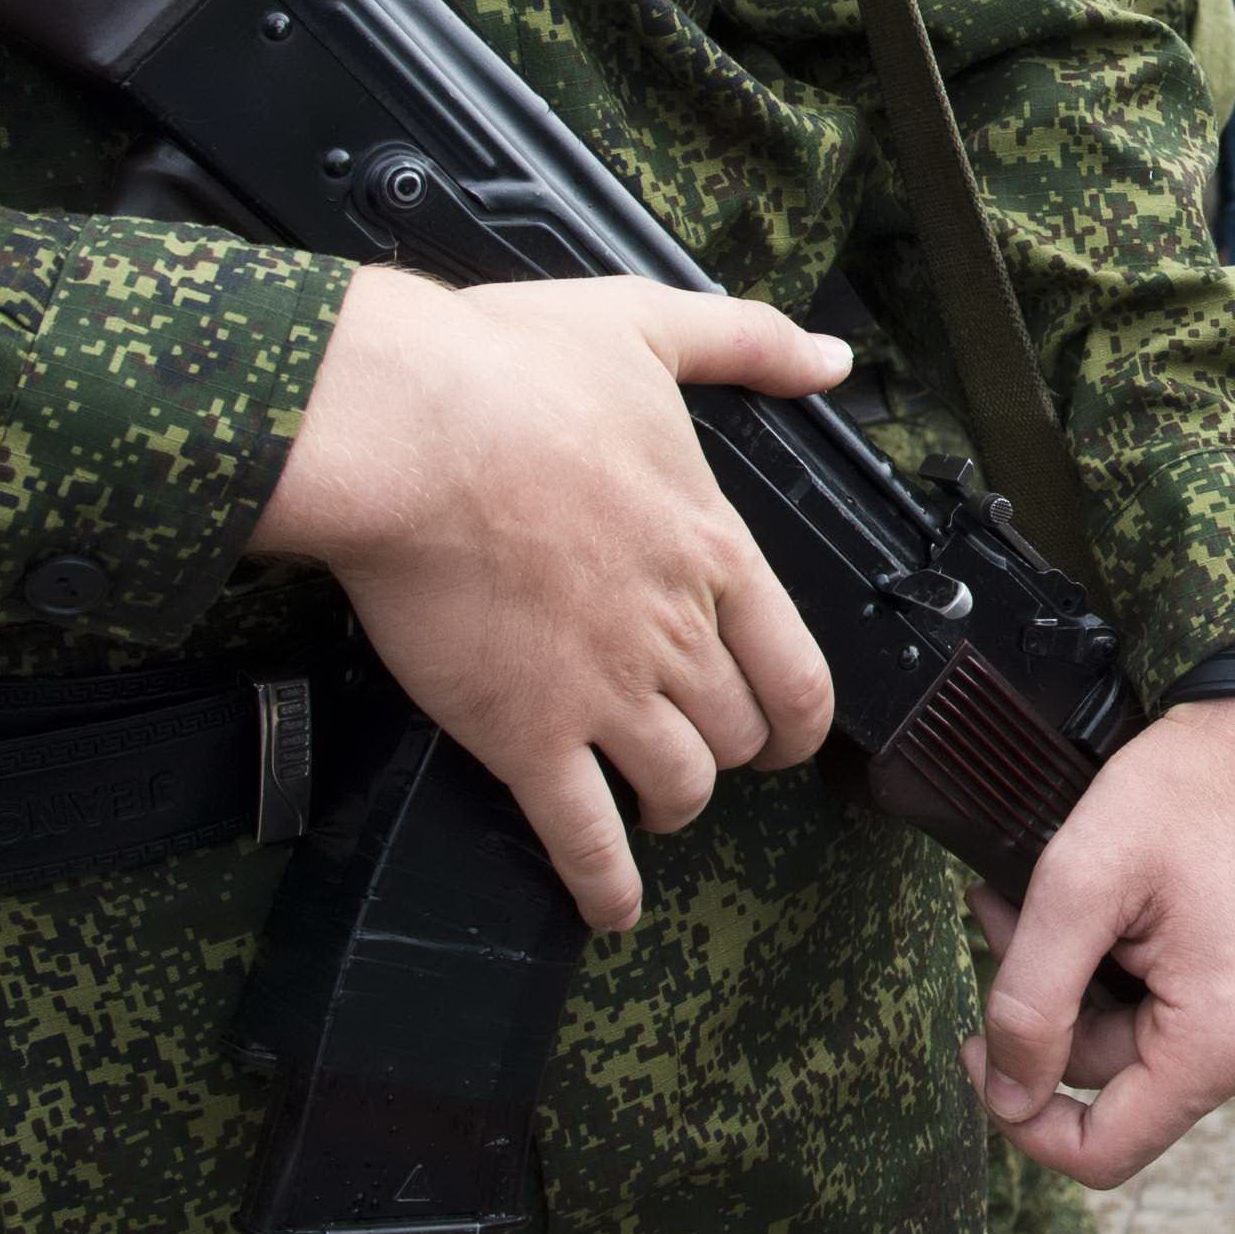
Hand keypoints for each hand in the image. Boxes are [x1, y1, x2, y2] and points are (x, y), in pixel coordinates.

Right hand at [250, 269, 845, 931]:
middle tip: (702, 755)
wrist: (403, 429)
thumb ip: (746, 344)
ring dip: (673, 806)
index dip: (800, 716)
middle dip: (731, 753)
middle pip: (741, 733)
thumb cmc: (509, 370)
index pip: (798, 665)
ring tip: (650, 809)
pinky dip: (606, 884)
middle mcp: (677, 632)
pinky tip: (610, 908)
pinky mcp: (524, 733)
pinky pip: (584, 837)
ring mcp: (605, 691)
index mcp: (713, 547)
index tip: (788, 732)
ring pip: (680, 787)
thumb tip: (830, 357)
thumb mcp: (647, 325)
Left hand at [967, 694, 1234, 1186]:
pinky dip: (1134, 968)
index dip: (1021, 1118)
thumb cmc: (1197, 784)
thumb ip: (1031, 1001)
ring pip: (1147, 1043)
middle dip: (1050, 1012)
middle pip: (1120, 1084)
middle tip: (1005, 920)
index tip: (980, 1049)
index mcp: (1226, 1040)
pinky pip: (1189, 1011)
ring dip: (1086, 983)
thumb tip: (1007, 1094)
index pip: (1104, 1152)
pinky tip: (1112, 907)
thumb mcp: (1081, 882)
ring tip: (1050, 900)